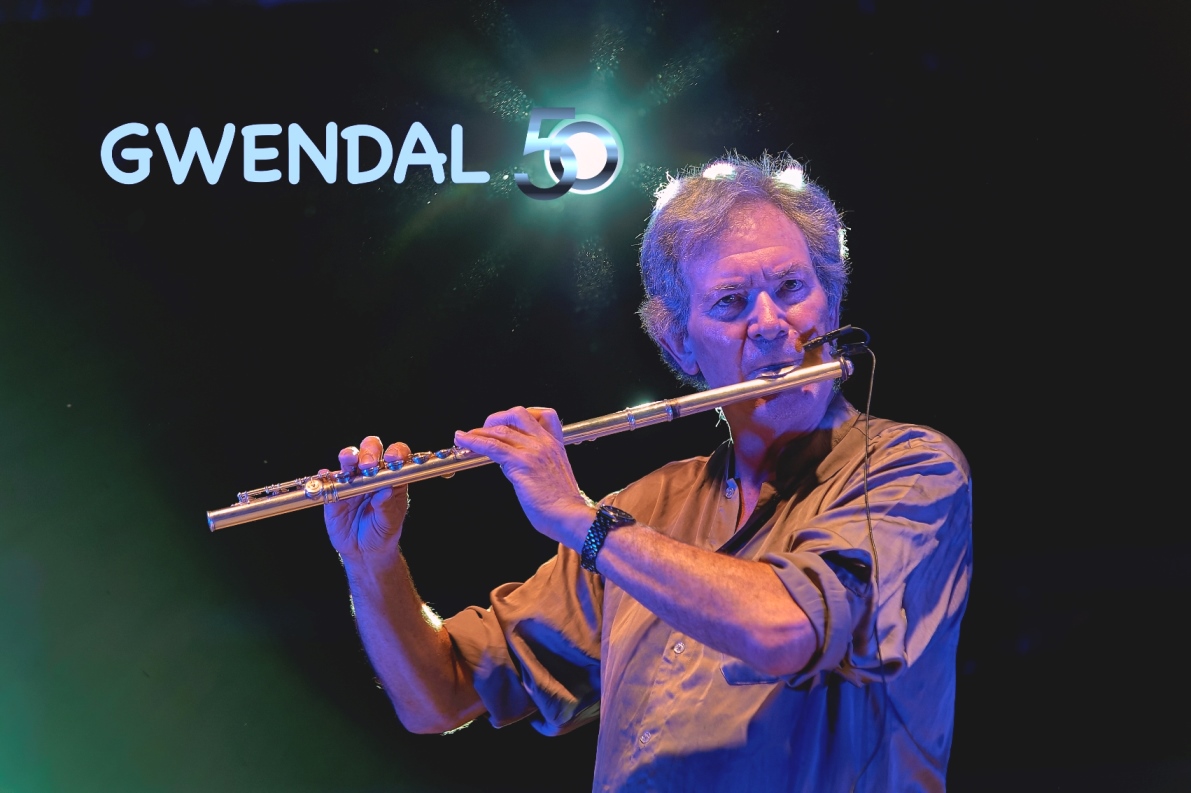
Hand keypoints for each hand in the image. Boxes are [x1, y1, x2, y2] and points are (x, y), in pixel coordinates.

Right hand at [323, 435, 411, 566]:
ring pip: (349, 459)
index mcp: (391, 477)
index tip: (393, 459)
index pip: (396, 456)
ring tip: (350, 460)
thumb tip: (385, 490)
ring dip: (349, 456)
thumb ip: (387, 506)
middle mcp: (371, 474)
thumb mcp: (389, 521)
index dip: (396, 452)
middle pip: (370, 450)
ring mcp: (352, 481)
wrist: (365, 551)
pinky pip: (329, 480)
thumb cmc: (382, 532)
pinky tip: (327, 475)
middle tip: (369, 465)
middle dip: (370, 452)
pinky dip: (326, 475)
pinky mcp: (334, 492)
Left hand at [453, 407, 593, 547]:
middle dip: (496, 418)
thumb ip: (534, 463)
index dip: (521, 416)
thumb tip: (508, 462)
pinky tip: (464, 441)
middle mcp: (545, 443)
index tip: (506, 424)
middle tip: (484, 430)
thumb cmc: (561, 504)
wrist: (569, 516)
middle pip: (518, 414)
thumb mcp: (551, 476)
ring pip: (500, 430)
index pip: (544, 414)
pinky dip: (474, 442)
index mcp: (555, 445)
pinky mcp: (522, 463)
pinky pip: (493, 446)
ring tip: (464, 438)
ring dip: (478, 432)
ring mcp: (534, 451)